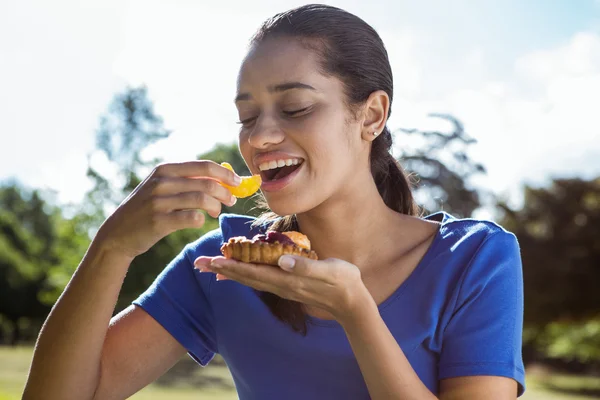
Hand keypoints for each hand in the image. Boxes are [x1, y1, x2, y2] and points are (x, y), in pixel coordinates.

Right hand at [95, 161, 241, 259]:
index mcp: (164, 169)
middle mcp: (161, 182)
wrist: (118, 233)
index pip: (204, 166)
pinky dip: (201, 220)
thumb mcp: (162, 187)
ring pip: (202, 199)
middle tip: (231, 200)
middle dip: (225, 192)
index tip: (238, 182)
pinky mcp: (158, 221)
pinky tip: (199, 221)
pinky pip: (191, 218)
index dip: (226, 174)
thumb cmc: (147, 209)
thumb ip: (187, 180)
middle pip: (206, 183)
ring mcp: (158, 201)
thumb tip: (223, 178)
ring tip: (216, 212)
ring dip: (216, 206)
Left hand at [194, 255, 370, 322]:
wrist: (351, 302)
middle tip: (199, 263)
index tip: (213, 260)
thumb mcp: (330, 271)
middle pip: (246, 277)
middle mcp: (281, 285)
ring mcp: (283, 286)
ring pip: (250, 279)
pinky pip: (259, 279)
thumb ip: (306, 267)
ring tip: (211, 266)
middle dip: (222, 269)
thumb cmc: (343, 282)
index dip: (232, 266)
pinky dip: (244, 274)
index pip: (254, 272)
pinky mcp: (287, 285)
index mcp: (288, 279)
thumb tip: (281, 261)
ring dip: (229, 272)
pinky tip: (237, 271)